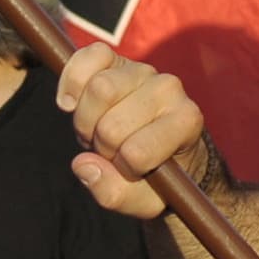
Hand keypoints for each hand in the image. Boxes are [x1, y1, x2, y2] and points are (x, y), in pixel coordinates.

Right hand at [55, 44, 202, 220]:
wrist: (156, 145)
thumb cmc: (155, 174)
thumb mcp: (143, 200)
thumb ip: (114, 194)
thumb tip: (84, 165)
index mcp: (187, 122)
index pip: (138, 152)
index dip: (124, 168)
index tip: (132, 169)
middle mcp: (170, 89)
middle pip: (111, 124)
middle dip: (101, 146)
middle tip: (110, 150)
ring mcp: (143, 69)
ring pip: (98, 91)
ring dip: (85, 120)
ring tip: (97, 130)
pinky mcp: (117, 58)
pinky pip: (87, 58)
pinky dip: (72, 82)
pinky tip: (73, 103)